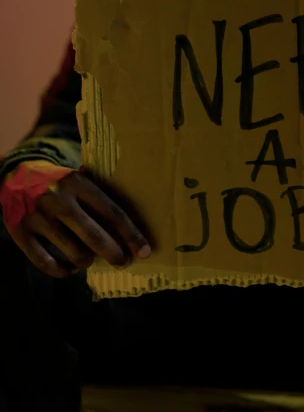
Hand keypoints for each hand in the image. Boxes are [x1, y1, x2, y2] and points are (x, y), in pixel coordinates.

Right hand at [6, 170, 150, 278]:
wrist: (15, 174)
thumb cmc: (57, 182)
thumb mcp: (77, 178)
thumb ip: (98, 194)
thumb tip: (131, 222)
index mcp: (77, 183)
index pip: (112, 213)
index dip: (131, 235)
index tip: (144, 251)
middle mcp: (59, 200)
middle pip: (95, 236)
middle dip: (115, 254)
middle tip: (123, 262)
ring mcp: (38, 218)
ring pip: (74, 253)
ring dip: (87, 262)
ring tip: (89, 259)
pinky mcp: (20, 233)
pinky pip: (46, 263)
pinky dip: (62, 271)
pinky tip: (69, 268)